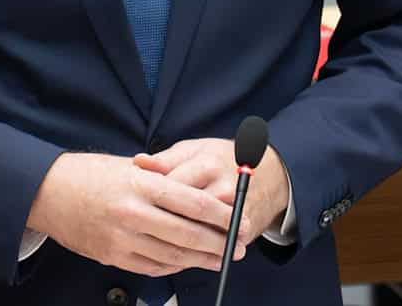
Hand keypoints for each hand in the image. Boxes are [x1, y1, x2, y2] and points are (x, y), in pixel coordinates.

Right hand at [26, 152, 250, 276]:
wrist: (47, 193)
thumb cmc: (89, 174)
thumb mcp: (127, 166)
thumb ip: (161, 179)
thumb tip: (199, 194)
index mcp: (140, 184)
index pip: (191, 202)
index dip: (221, 215)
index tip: (241, 220)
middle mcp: (132, 213)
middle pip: (187, 233)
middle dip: (219, 242)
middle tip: (240, 246)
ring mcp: (121, 238)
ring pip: (172, 254)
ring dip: (201, 258)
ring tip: (221, 258)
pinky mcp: (112, 256)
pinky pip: (152, 266)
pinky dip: (174, 265)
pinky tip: (187, 261)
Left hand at [133, 138, 289, 245]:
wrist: (269, 174)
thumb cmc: (224, 159)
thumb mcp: (194, 149)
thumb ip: (166, 159)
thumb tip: (138, 163)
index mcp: (207, 165)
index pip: (169, 187)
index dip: (147, 199)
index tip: (132, 203)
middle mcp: (223, 189)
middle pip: (182, 215)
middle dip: (158, 223)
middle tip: (139, 228)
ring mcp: (235, 214)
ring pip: (197, 236)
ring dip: (175, 242)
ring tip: (154, 241)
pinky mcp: (243, 232)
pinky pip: (214, 248)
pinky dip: (195, 253)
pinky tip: (178, 252)